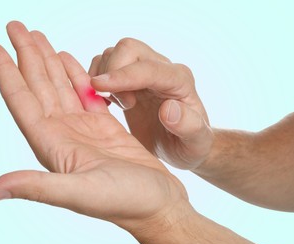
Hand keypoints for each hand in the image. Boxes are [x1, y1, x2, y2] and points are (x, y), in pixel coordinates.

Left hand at [0, 21, 188, 230]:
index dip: (6, 73)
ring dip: (48, 62)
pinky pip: (85, 95)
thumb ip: (39, 187)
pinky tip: (70, 61)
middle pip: (39, 88)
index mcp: (54, 146)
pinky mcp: (105, 128)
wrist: (159, 205)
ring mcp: (84, 130)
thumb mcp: (82, 194)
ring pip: (60, 88)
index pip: (22, 102)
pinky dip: (76, 76)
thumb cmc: (126, 203)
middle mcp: (64, 136)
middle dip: (27, 56)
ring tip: (37, 38)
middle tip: (16, 26)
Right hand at [89, 38, 212, 169]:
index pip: (149, 69)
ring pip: (113, 53)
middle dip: (113, 73)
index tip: (98, 85)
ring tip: (119, 106)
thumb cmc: (190, 144)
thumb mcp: (196, 142)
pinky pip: (104, 63)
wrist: (181, 144)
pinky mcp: (129, 77)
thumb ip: (189, 126)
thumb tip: (168, 109)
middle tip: (123, 106)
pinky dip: (96, 78)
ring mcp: (144, 70)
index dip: (123, 75)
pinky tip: (106, 102)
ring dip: (105, 77)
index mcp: (181, 81)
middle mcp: (163, 68)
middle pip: (128, 48)